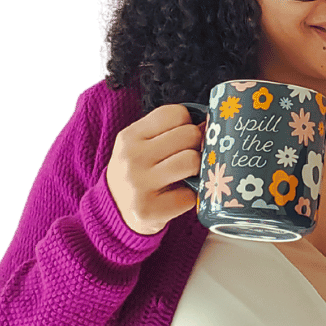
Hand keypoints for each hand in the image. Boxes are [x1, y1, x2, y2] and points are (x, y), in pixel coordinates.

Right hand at [106, 104, 206, 237]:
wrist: (116, 212)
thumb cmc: (139, 173)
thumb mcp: (142, 146)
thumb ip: (169, 131)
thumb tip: (210, 124)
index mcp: (129, 136)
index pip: (175, 113)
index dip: (187, 124)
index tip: (183, 138)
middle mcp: (132, 158)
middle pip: (188, 134)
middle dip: (196, 145)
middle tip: (188, 158)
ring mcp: (139, 184)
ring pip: (191, 161)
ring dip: (197, 169)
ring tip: (187, 175)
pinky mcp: (150, 210)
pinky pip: (190, 195)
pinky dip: (190, 197)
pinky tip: (178, 197)